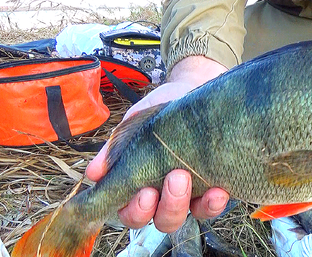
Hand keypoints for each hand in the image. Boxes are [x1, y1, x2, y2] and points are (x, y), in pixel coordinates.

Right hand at [86, 56, 230, 231]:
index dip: (136, 210)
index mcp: (140, 186)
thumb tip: (93, 174)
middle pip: (161, 221)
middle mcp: (165, 196)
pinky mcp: (214, 187)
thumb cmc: (159, 111)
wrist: (192, 90)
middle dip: (166, 206)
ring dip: (186, 203)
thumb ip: (116, 148)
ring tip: (186, 175)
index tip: (144, 191)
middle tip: (173, 177)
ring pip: (187, 217)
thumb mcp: (134, 124)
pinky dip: (214, 203)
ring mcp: (191, 194)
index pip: (132, 213)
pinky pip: (213, 206)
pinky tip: (217, 190)